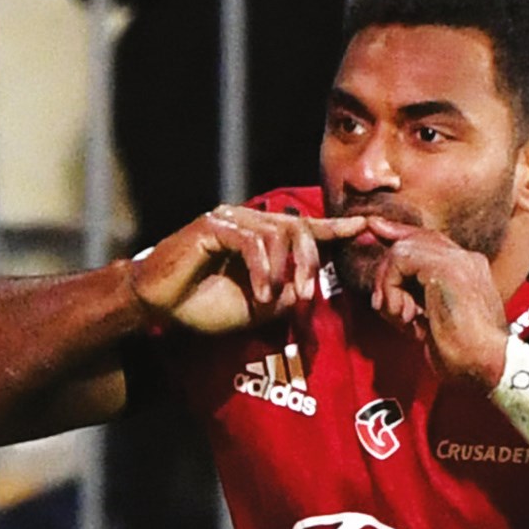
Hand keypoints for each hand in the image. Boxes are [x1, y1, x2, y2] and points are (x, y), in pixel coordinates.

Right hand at [128, 205, 366, 333]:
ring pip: (279, 234)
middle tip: (307, 297)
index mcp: (262, 238)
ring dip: (284, 272)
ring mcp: (231, 219)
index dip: (337, 229)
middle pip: (300, 229)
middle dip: (310, 263)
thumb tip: (307, 289)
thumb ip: (284, 295)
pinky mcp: (213, 225)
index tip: (368, 228)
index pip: (306, 228)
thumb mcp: (256, 308)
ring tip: (275, 300)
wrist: (160, 307)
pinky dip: (262, 270)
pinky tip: (259, 294)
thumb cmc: (204, 307)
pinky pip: (252, 242)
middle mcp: (249, 221)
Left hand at [368, 223, 507, 386]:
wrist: (489, 367)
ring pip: (403, 249)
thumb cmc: (464, 358)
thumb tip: (384, 295)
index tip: (375, 231)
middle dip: (387, 267)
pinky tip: (405, 315)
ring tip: (401, 317)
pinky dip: (392, 287)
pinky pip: (401, 260)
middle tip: (381, 304)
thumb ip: (415, 302)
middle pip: (414, 238)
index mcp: (468, 270)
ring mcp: (458, 260)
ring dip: (389, 285)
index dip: (399, 237)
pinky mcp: (445, 268)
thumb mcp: (433, 324)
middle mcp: (466, 259)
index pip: (428, 243)